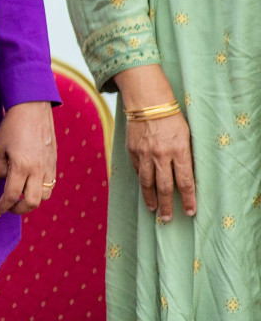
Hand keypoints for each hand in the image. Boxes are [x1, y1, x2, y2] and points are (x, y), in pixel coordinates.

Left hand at [0, 101, 56, 217]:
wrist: (33, 110)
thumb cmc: (11, 127)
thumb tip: (2, 181)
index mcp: (22, 166)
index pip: (11, 195)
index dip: (1, 207)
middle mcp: (38, 170)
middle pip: (32, 203)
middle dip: (18, 210)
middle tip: (7, 208)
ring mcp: (49, 168)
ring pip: (45, 196)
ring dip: (31, 201)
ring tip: (19, 197)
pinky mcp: (54, 163)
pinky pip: (50, 185)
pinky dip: (40, 190)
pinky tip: (29, 185)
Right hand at [114, 64, 195, 221]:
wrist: (147, 101)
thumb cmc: (171, 118)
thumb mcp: (186, 136)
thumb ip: (185, 157)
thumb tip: (185, 178)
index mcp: (179, 151)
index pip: (185, 182)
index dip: (188, 199)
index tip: (190, 211)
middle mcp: (161, 154)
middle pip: (165, 187)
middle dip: (167, 205)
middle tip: (167, 219)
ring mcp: (144, 153)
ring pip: (147, 182)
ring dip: (151, 198)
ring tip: (154, 209)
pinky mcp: (131, 150)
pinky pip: (137, 170)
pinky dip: (141, 180)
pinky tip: (145, 188)